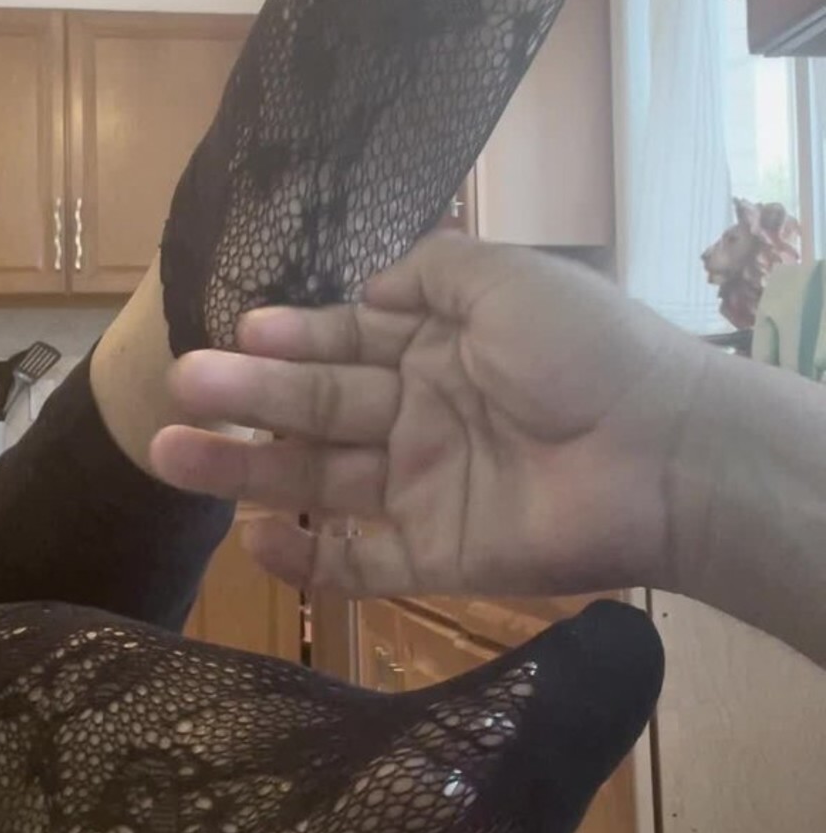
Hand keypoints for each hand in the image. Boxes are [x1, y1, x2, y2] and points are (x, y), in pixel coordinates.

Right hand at [150, 232, 709, 599]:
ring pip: (319, 481)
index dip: (292, 339)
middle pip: (318, 409)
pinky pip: (357, 559)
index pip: (346, 343)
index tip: (236, 334)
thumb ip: (432, 272)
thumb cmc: (584, 353)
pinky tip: (252, 536)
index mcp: (439, 348)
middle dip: (248, 396)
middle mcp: (423, 416)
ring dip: (246, 469)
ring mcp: (426, 488)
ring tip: (171, 451)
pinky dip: (305, 557)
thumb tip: (369, 287)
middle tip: (178, 387)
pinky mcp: (436, 554)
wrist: (661, 453)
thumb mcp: (506, 278)